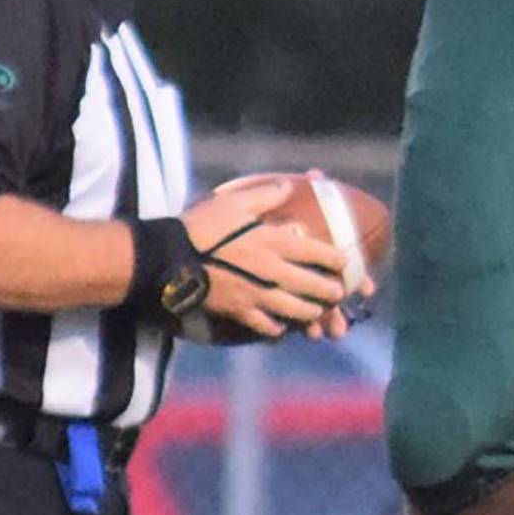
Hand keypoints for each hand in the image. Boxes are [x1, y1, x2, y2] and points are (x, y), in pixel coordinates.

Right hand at [180, 178, 352, 340]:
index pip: (316, 253)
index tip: (345, 262)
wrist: (168, 258)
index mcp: (274, 242)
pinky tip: (282, 328)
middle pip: (312, 287)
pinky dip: (278, 329)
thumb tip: (289, 185)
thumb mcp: (234, 201)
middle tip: (339, 294)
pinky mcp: (239, 311)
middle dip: (331, 292)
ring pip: (294, 311)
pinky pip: (265, 326)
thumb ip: (266, 194)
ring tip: (317, 312)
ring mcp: (256, 295)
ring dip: (310, 313)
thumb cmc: (202, 226)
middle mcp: (272, 272)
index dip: (335, 259)